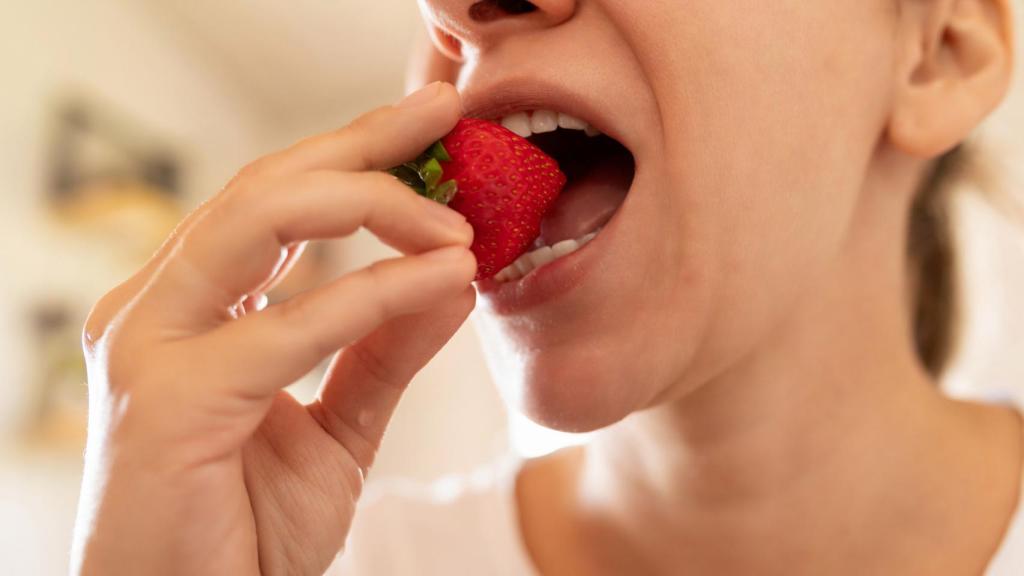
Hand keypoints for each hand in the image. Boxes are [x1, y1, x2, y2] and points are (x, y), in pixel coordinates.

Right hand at [71, 83, 474, 575]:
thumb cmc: (245, 529)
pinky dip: (374, 292)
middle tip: (443, 112)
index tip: (429, 125)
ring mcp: (148, 346)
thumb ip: (385, 349)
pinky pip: (288, 325)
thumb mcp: (338, 426)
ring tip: (458, 216)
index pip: (273, 201)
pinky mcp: (168, 398)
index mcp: (188, 307)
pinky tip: (444, 278)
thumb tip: (449, 278)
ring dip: (372, 202)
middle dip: (360, 140)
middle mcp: (155, 308)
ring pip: (259, 219)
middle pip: (263, 186)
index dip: (353, 153)